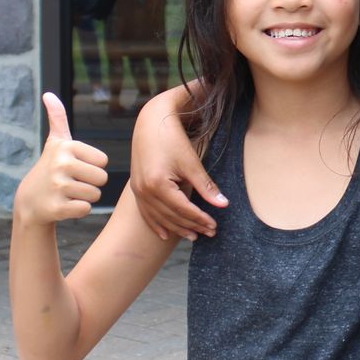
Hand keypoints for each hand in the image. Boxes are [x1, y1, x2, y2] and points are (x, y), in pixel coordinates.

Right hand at [14, 93, 110, 225]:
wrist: (30, 201)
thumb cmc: (50, 168)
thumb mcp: (55, 142)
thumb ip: (57, 118)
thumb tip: (48, 94)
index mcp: (66, 147)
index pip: (103, 161)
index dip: (92, 167)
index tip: (75, 168)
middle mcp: (60, 164)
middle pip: (101, 179)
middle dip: (91, 184)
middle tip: (72, 183)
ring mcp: (57, 187)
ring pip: (95, 195)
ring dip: (85, 198)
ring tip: (67, 194)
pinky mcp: (56, 208)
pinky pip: (85, 209)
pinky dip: (78, 210)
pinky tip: (64, 205)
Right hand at [128, 89, 224, 241]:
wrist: (150, 122)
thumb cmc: (172, 139)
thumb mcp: (191, 162)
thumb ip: (206, 186)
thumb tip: (223, 204)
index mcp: (158, 184)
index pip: (183, 209)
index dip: (200, 219)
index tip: (214, 226)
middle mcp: (144, 190)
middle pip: (171, 216)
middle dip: (192, 225)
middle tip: (209, 233)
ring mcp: (138, 190)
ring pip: (159, 217)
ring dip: (176, 228)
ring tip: (193, 236)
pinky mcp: (136, 187)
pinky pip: (146, 212)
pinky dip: (156, 224)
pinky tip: (165, 234)